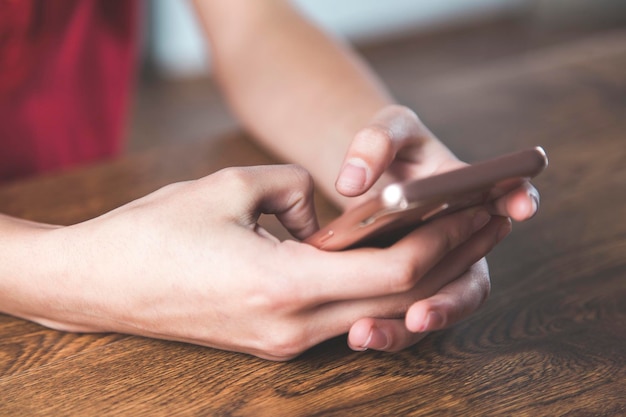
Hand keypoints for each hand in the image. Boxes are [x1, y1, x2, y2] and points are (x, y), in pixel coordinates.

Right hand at [21, 165, 504, 359]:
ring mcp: (283, 342)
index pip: (393, 276)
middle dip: (449, 261)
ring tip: (450, 238)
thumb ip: (296, 193)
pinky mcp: (273, 342)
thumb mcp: (231, 187)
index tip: (471, 212)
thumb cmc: (156, 231)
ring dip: (417, 278)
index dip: (441, 243)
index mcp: (283, 286)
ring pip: (375, 314)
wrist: (102, 284)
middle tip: (485, 223)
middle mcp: (292, 327)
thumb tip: (325, 212)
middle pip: (398, 302)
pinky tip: (391, 262)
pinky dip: (377, 292)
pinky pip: (342, 317)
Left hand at [335, 105, 538, 351]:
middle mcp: (461, 234)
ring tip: (370, 334)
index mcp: (467, 189)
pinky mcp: (410, 281)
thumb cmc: (387, 146)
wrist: (367, 172)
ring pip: (440, 304)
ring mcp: (437, 263)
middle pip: (472, 276)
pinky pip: (409, 312)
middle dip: (451, 301)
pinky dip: (389, 327)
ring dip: (411, 325)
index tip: (519, 206)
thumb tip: (352, 184)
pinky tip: (358, 333)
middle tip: (421, 314)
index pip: (507, 194)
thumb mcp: (384, 130)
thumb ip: (374, 144)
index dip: (519, 200)